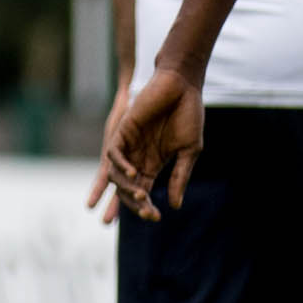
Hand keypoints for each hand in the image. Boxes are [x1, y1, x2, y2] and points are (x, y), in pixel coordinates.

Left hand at [93, 68, 204, 221]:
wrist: (183, 85)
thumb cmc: (189, 115)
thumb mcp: (189, 151)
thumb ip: (180, 177)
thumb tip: (174, 206)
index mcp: (153, 163)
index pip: (143, 193)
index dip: (146, 208)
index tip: (156, 218)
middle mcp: (137, 156)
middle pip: (126, 189)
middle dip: (132, 204)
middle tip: (145, 211)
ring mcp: (129, 144)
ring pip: (117, 175)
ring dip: (126, 189)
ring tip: (141, 195)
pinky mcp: (123, 130)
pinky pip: (113, 154)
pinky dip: (121, 167)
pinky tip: (135, 174)